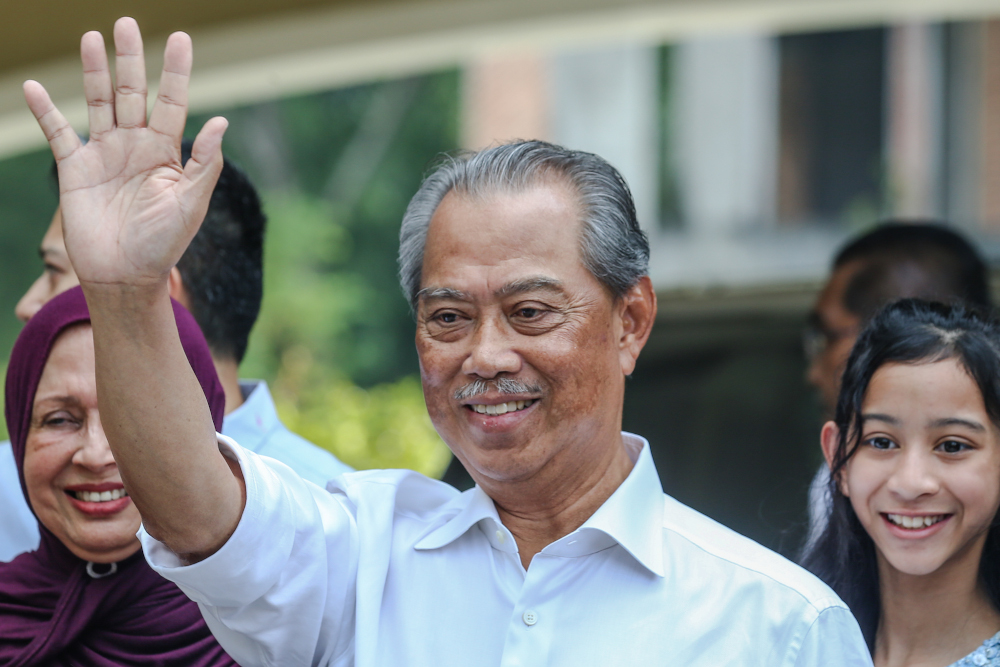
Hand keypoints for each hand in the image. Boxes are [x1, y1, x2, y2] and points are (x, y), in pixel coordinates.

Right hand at [22, 17, 227, 288]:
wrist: (125, 276)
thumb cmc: (164, 243)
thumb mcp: (191, 203)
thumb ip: (204, 162)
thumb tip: (223, 121)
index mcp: (167, 153)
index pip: (172, 102)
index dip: (176, 71)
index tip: (181, 38)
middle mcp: (136, 147)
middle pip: (132, 93)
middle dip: (131, 59)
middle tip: (128, 22)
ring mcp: (104, 155)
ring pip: (97, 103)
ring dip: (94, 71)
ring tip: (93, 37)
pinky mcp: (75, 170)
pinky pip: (58, 133)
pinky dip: (45, 111)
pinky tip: (34, 86)